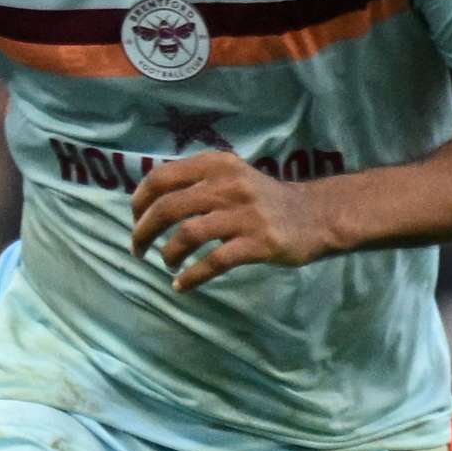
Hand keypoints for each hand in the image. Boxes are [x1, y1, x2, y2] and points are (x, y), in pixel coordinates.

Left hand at [128, 149, 332, 290]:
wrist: (316, 215)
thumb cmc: (262, 199)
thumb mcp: (230, 176)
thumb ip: (194, 182)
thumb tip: (145, 204)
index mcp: (216, 165)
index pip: (160, 178)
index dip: (139, 202)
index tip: (135, 220)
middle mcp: (228, 185)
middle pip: (167, 208)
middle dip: (143, 232)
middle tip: (138, 249)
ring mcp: (244, 214)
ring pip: (187, 235)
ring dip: (167, 254)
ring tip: (166, 263)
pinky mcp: (258, 242)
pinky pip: (213, 262)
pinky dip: (191, 276)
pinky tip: (181, 285)